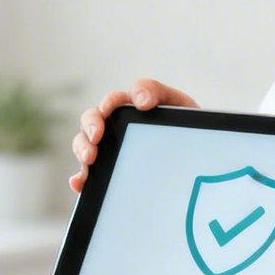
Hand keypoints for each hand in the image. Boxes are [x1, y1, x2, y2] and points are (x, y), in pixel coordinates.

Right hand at [69, 78, 199, 192]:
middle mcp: (121, 122)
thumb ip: (181, 112)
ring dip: (83, 146)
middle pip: (97, 114)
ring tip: (90, 158)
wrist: (194, 172)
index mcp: (145, 105)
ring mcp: (110, 146)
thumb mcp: (192, 125)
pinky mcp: (106, 169)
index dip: (138, 93)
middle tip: (98, 135)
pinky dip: (80, 176)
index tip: (143, 105)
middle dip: (93, 122)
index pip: (136, 92)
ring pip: (85, 139)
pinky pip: (86, 172)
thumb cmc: (191, 143)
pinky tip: (80, 182)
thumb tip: (148, 108)